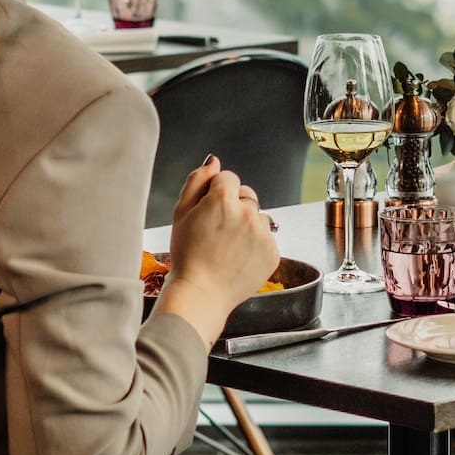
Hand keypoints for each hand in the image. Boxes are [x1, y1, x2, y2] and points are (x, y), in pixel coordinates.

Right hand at [158, 157, 278, 345]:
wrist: (201, 293)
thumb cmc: (187, 255)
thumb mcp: (180, 213)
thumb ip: (197, 181)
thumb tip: (214, 161)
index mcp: (223, 199)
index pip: (228, 177)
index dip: (216, 192)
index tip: (210, 210)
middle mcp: (248, 213)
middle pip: (247, 195)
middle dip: (235, 206)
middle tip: (218, 230)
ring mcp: (263, 233)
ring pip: (258, 216)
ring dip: (247, 225)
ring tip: (228, 246)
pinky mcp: (273, 251)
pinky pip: (266, 237)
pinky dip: (256, 244)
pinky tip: (238, 256)